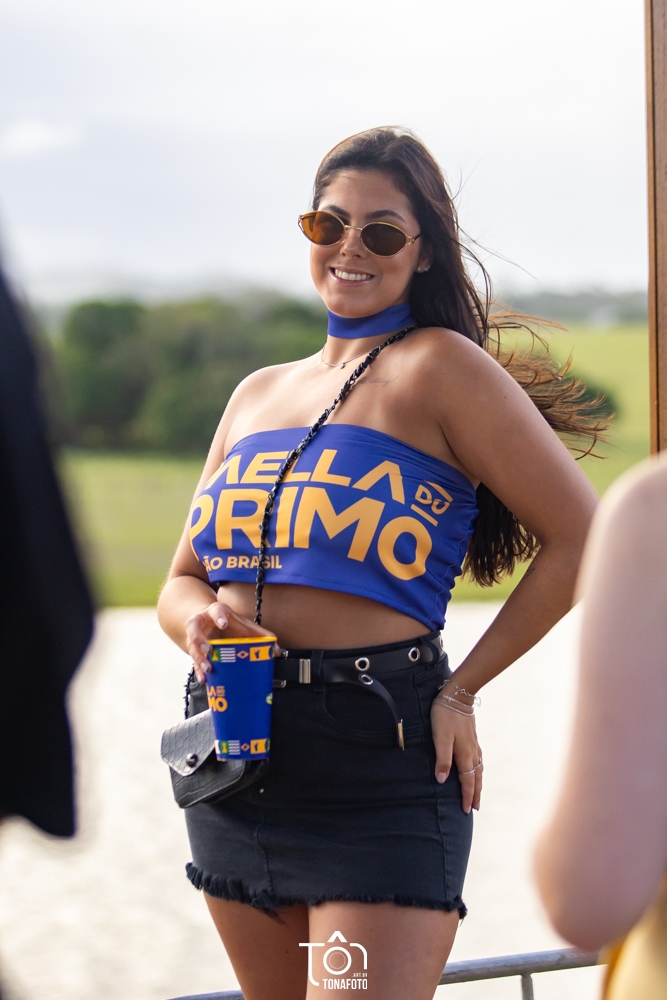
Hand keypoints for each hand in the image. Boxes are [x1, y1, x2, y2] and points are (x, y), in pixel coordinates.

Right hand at [185, 601, 276, 683]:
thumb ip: (261, 635)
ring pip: (191, 646)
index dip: (218, 617)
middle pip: (194, 627)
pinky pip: (193, 661)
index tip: (223, 624)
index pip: (216, 611)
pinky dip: (198, 670)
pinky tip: (204, 679)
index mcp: (216, 612)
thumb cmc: (230, 624)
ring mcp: (195, 637)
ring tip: (208, 668)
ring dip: (199, 658)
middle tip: (209, 650)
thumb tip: (277, 650)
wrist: (210, 622)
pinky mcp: (194, 650)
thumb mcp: (244, 625)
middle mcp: (201, 622)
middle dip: (199, 639)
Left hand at [430, 687, 482, 813]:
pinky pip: (478, 759)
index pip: (467, 781)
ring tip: (477, 792)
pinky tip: (476, 768)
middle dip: (475, 794)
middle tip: (475, 808)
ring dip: (478, 782)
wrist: (458, 696)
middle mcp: (472, 752)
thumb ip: (442, 759)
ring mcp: (474, 744)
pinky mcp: (472, 737)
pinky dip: (478, 770)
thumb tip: (443, 781)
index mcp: (464, 755)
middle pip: (476, 777)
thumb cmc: (445, 716)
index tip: (466, 811)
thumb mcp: (440, 738)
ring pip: (479, 769)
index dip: (467, 796)